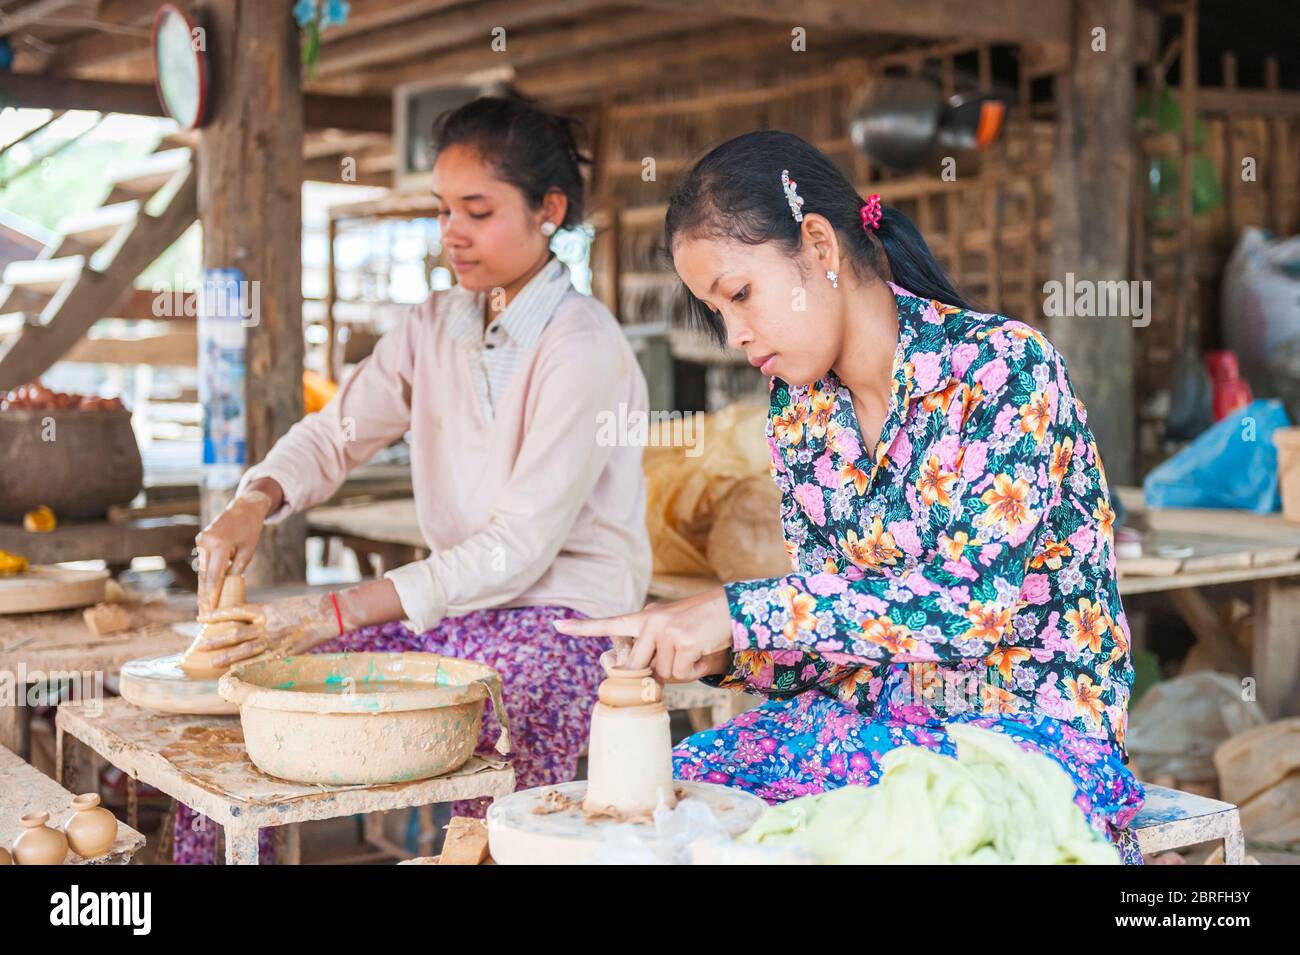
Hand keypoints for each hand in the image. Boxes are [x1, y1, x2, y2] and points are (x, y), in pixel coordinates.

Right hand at [195, 487, 275, 609]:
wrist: (243, 508)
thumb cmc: (249, 530)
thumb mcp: (247, 552)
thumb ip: (235, 570)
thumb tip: (226, 589)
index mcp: (219, 546)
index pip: (213, 577)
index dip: (211, 596)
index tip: (210, 611)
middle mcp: (205, 543)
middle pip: (204, 576)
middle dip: (204, 596)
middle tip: (204, 614)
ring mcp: (200, 541)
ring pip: (202, 570)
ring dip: (203, 588)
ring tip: (205, 607)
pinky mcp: (200, 541)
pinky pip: (203, 562)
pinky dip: (205, 576)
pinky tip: (206, 591)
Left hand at [197, 593, 337, 667]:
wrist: (327, 614)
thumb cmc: (304, 608)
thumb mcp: (279, 606)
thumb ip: (261, 616)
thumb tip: (243, 624)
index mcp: (264, 610)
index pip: (233, 611)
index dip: (216, 615)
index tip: (200, 617)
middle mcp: (266, 626)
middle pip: (234, 634)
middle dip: (216, 641)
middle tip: (200, 646)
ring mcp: (274, 640)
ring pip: (244, 651)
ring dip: (227, 658)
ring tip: (212, 664)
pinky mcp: (284, 652)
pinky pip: (262, 662)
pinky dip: (248, 668)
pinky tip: (236, 673)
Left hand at [553, 587, 732, 683]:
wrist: (730, 609)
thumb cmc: (699, 626)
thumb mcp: (670, 634)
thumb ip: (652, 652)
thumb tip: (637, 677)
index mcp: (643, 618)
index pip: (609, 624)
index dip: (582, 628)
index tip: (557, 625)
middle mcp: (650, 622)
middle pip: (637, 667)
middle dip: (655, 674)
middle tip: (677, 656)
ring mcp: (665, 630)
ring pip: (663, 675)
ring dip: (681, 671)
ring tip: (693, 649)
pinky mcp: (682, 641)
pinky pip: (681, 674)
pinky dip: (694, 670)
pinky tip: (701, 652)